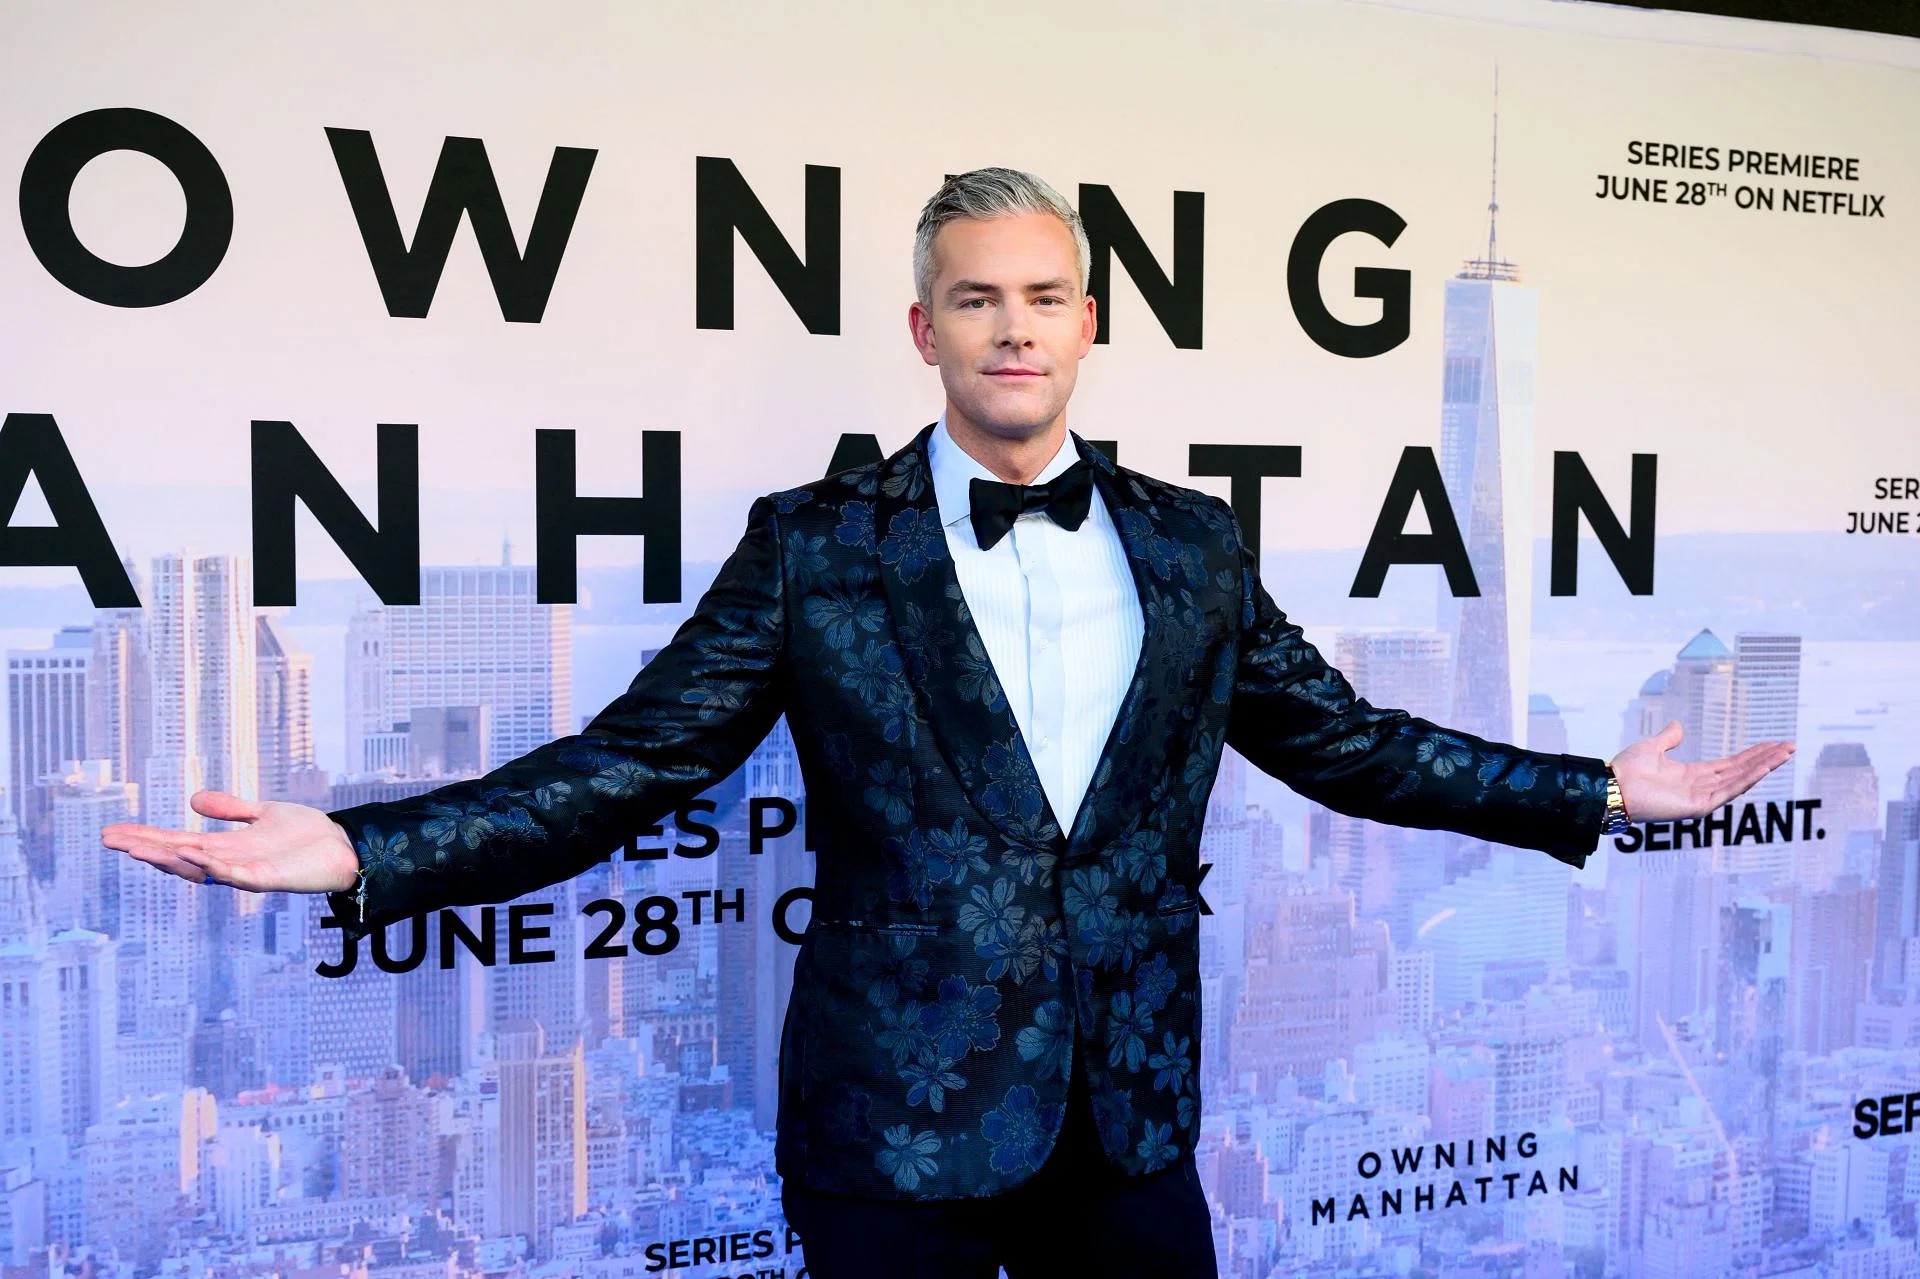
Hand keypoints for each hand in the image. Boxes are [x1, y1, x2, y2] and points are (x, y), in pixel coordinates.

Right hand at [102, 790, 360, 893]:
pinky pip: (236, 875)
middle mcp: (229, 862)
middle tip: (112, 841)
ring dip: (170, 859)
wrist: (343, 845)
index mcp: (226, 847)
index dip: (147, 837)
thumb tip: (193, 799)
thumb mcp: (262, 813)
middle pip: (179, 858)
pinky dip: (215, 865)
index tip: (113, 832)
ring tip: (140, 847)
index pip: (177, 842)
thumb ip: (230, 809)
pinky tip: (195, 853)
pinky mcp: (268, 880)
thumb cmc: (306, 834)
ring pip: (200, 869)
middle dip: (146, 849)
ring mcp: (246, 873)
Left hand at [1608, 720, 1793, 822]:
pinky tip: (1764, 767)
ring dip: (1764, 766)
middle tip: (1790, 746)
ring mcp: (1701, 798)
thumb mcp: (1652, 747)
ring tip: (1785, 753)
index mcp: (1692, 775)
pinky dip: (1747, 779)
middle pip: (1741, 771)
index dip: (1752, 755)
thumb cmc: (1627, 770)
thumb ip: (1668, 738)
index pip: (1730, 764)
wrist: (1612, 785)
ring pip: (1740, 780)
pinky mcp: (1698, 806)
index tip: (1773, 744)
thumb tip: (1678, 726)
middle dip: (1766, 759)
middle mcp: (1700, 787)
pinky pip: (1728, 790)